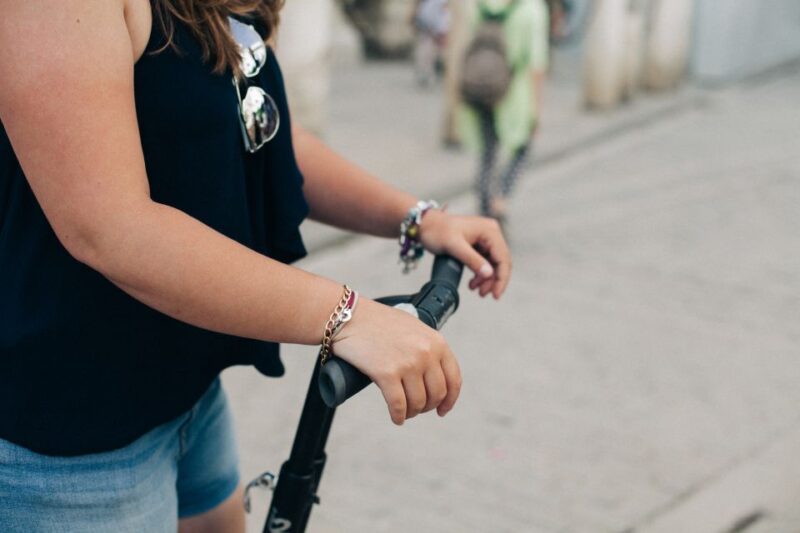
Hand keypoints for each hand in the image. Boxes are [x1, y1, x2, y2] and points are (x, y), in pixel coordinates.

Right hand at [331, 298, 461, 424]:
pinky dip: (398, 416)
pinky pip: (398, 405)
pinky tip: (396, 418)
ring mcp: (407, 363)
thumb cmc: (378, 322)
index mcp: (437, 341)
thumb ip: (426, 347)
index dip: (450, 400)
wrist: (348, 316)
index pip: (453, 379)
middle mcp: (426, 353)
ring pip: (418, 402)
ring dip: (412, 412)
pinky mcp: (386, 373)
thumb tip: (433, 375)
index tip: (442, 410)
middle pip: (437, 394)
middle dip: (427, 406)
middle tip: (417, 409)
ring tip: (404, 412)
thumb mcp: (413, 328)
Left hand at [419, 210, 511, 298]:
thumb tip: (489, 274)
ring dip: (486, 280)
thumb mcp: (454, 247)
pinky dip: (480, 275)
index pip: (503, 258)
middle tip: (483, 294)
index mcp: (489, 230)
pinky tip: (473, 284)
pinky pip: (485, 263)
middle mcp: (491, 233)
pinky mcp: (479, 245)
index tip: (496, 294)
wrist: (426, 225)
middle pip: (501, 262)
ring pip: (493, 265)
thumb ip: (472, 260)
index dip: (501, 278)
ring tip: (476, 290)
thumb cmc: (437, 231)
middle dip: (493, 281)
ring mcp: (485, 239)